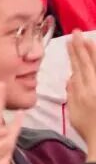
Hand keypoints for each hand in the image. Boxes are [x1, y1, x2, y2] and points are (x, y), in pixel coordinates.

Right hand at [67, 32, 95, 149]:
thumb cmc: (89, 130)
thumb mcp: (74, 113)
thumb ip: (72, 94)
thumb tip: (71, 78)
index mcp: (83, 92)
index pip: (77, 67)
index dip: (74, 53)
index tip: (70, 40)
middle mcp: (95, 88)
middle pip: (88, 64)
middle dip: (82, 47)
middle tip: (78, 33)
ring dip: (94, 53)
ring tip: (90, 40)